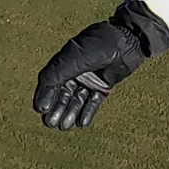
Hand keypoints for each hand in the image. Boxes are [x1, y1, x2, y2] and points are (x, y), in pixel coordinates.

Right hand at [33, 0, 168, 130]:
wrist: (128, 42)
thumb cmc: (98, 47)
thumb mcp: (72, 60)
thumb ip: (54, 77)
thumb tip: (40, 104)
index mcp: (65, 61)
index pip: (50, 82)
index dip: (45, 96)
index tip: (41, 111)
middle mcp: (76, 71)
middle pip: (63, 93)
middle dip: (58, 108)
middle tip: (53, 123)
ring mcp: (91, 79)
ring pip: (77, 99)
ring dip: (71, 112)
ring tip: (65, 126)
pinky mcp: (104, 85)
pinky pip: (93, 101)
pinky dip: (87, 111)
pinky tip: (82, 123)